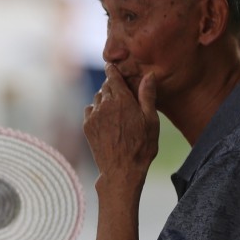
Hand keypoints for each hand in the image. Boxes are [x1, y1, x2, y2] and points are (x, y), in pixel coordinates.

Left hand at [83, 65, 158, 180]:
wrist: (121, 171)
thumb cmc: (141, 147)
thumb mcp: (151, 121)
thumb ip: (147, 96)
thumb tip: (149, 75)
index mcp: (123, 100)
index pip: (113, 75)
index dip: (113, 70)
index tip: (115, 68)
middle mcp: (105, 105)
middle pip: (105, 86)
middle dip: (113, 87)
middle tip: (123, 96)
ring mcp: (94, 116)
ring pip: (97, 98)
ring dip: (105, 99)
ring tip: (116, 111)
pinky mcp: (87, 126)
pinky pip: (90, 110)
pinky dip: (96, 111)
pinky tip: (106, 120)